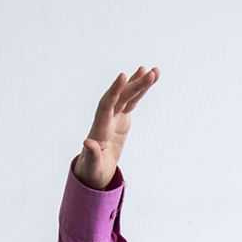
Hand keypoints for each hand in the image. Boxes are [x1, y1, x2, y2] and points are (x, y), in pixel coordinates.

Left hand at [74, 67, 158, 190]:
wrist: (94, 170)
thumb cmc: (92, 170)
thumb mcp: (92, 166)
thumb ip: (91, 154)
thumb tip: (87, 143)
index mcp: (100, 129)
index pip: (107, 105)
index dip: (115, 91)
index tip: (123, 76)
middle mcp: (106, 118)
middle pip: (121, 98)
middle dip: (135, 85)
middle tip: (150, 73)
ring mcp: (114, 117)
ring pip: (128, 96)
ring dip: (140, 83)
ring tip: (154, 71)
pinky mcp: (121, 118)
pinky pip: (131, 101)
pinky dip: (139, 90)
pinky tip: (147, 78)